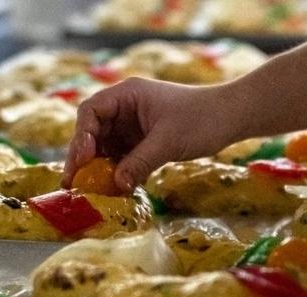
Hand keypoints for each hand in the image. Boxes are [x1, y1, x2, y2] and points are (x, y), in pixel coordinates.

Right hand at [63, 78, 247, 191]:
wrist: (232, 118)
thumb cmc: (202, 119)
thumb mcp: (168, 141)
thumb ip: (140, 162)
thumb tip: (116, 185)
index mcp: (127, 95)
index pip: (91, 111)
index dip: (82, 134)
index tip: (84, 157)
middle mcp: (125, 109)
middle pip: (93, 132)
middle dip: (84, 157)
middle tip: (74, 182)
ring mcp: (133, 126)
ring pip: (105, 147)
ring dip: (99, 168)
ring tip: (90, 191)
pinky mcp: (142, 142)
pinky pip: (122, 158)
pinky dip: (117, 173)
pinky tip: (114, 190)